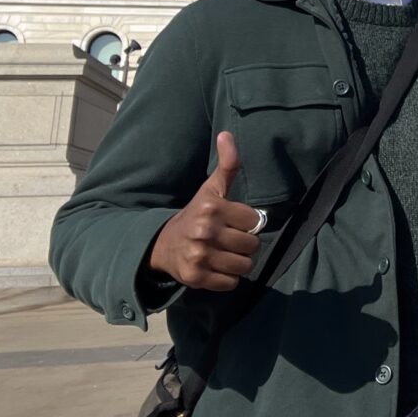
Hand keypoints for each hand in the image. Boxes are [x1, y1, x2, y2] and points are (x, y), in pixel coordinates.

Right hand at [147, 131, 263, 290]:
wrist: (163, 244)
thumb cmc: (196, 214)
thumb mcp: (211, 189)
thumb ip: (227, 164)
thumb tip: (227, 133)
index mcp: (212, 207)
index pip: (254, 221)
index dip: (247, 223)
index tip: (234, 222)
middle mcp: (204, 231)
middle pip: (252, 246)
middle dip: (245, 244)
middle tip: (229, 240)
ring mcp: (198, 256)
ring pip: (244, 266)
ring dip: (238, 263)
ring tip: (224, 254)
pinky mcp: (195, 278)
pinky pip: (230, 283)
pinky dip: (227, 279)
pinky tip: (215, 267)